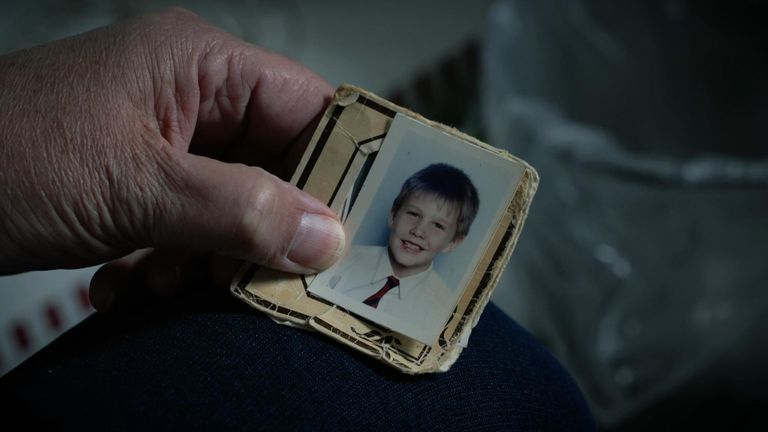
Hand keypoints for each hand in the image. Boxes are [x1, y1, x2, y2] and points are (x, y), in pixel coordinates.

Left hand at [0, 8, 344, 309]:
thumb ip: (242, 211)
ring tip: (174, 276)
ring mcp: (164, 136)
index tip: (350, 231)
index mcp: (199, 64)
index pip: (309, 108)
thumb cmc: (3, 156)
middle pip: (277, 161)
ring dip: (216, 250)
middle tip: (260, 273)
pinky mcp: (140, 176)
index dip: (338, 168)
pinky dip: (176, 256)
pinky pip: (193, 218)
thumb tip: (326, 236)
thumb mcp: (136, 188)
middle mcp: (190, 93)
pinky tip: (138, 279)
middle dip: (270, 225)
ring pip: (236, 199)